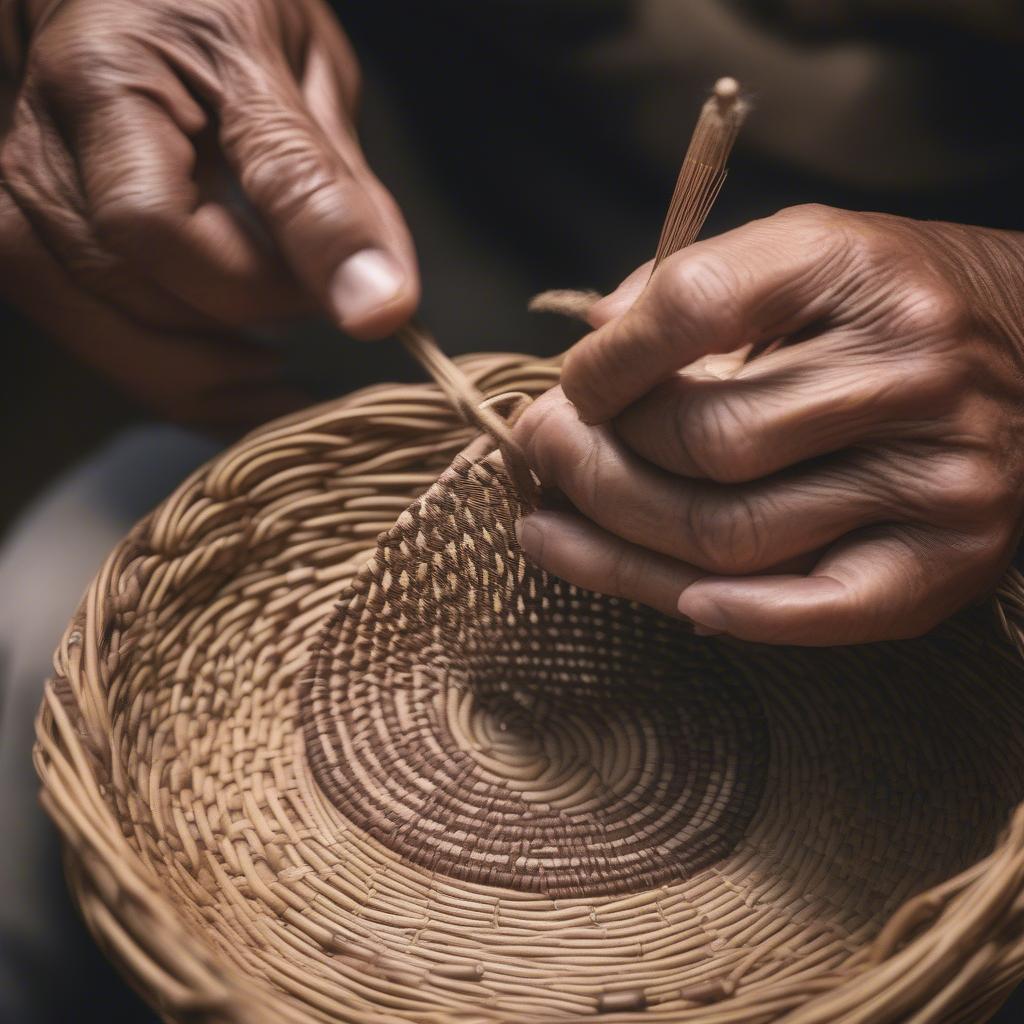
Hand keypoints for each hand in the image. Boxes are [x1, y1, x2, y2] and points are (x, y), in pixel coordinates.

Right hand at [1, 0, 416, 425]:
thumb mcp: (300, 65)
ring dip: (214, 370)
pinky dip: (181, 377)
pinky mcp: (31, 240)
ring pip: (112, 332)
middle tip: (321, 306)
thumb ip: (332, 185)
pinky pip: (99, 343)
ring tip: (285, 365)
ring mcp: (24, 197)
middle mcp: (43, 143)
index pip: (160, 226)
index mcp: (110, 77)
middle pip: (136, 291)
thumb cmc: (224, 9)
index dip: (263, 282)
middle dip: (250, 322)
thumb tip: (380, 303)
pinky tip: (243, 378)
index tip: (354, 301)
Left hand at [514, 205, 1023, 644]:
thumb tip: (588, 346)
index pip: (692, 311)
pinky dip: (735, 615)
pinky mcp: (951, 557)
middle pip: (704, 443)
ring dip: (619, 542)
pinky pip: (822, 609)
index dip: (603, 364)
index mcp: (854, 269)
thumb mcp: (797, 251)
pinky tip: (669, 597)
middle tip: (542, 453)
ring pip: (732, 535)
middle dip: (592, 459)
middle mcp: (907, 370)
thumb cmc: (887, 302)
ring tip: (550, 526)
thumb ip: (692, 286)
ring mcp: (937, 473)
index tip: (568, 389)